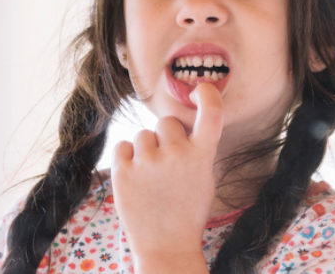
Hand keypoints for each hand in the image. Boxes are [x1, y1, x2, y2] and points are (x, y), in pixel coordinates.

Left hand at [111, 83, 222, 270]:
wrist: (166, 246)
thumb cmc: (186, 212)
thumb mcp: (203, 179)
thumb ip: (194, 150)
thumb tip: (178, 126)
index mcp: (202, 156)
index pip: (211, 113)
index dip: (207, 95)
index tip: (199, 89)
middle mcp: (176, 153)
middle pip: (166, 122)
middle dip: (166, 137)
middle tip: (166, 163)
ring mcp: (148, 161)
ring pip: (142, 134)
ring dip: (145, 150)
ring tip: (150, 177)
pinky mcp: (123, 170)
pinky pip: (122, 145)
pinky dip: (126, 158)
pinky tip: (134, 177)